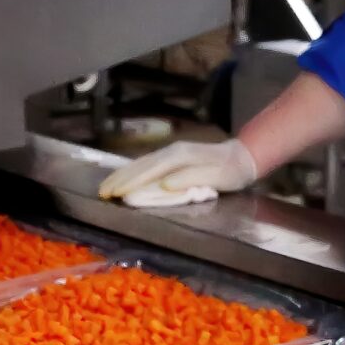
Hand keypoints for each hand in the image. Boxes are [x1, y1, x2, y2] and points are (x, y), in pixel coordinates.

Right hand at [95, 140, 258, 208]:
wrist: (243, 157)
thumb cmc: (230, 172)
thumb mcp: (215, 177)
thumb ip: (189, 179)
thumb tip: (164, 184)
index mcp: (179, 157)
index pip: (149, 171)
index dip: (130, 182)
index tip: (114, 193)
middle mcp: (171, 151)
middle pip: (140, 165)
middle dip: (120, 178)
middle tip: (102, 192)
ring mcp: (171, 151)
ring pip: (141, 163)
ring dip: (123, 174)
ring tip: (107, 186)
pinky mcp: (173, 155)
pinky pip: (148, 163)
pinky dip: (134, 171)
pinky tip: (126, 177)